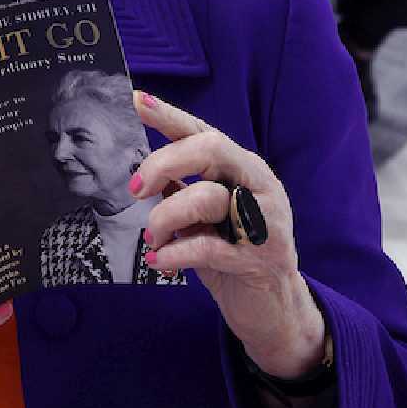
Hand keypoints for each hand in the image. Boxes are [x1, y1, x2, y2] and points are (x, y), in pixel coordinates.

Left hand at [129, 93, 326, 378]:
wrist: (271, 307)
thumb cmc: (230, 252)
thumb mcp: (203, 216)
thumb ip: (180, 190)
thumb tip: (141, 171)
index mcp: (242, 168)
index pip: (202, 132)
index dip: (169, 115)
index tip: (136, 100)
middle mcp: (258, 185)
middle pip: (210, 149)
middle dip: (163, 163)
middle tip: (135, 189)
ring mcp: (266, 221)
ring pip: (206, 197)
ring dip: (165, 218)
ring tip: (151, 239)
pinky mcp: (262, 258)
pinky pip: (208, 247)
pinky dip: (175, 253)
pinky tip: (160, 261)